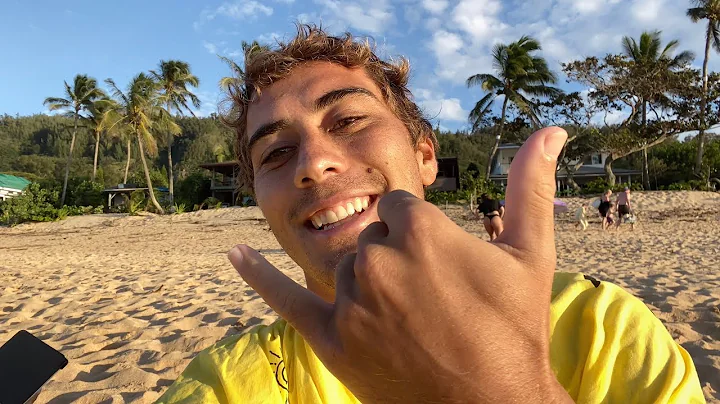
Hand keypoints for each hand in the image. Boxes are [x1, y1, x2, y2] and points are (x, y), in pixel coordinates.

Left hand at [229, 127, 572, 402]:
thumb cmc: (514, 329)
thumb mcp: (531, 254)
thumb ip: (532, 186)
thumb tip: (552, 130)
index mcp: (420, 229)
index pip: (400, 208)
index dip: (423, 237)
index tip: (442, 269)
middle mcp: (378, 260)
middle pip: (372, 236)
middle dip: (397, 259)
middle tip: (432, 302)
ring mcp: (350, 302)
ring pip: (348, 269)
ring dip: (371, 287)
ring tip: (412, 323)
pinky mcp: (330, 339)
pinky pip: (284, 299)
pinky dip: (258, 276)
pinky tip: (235, 254)